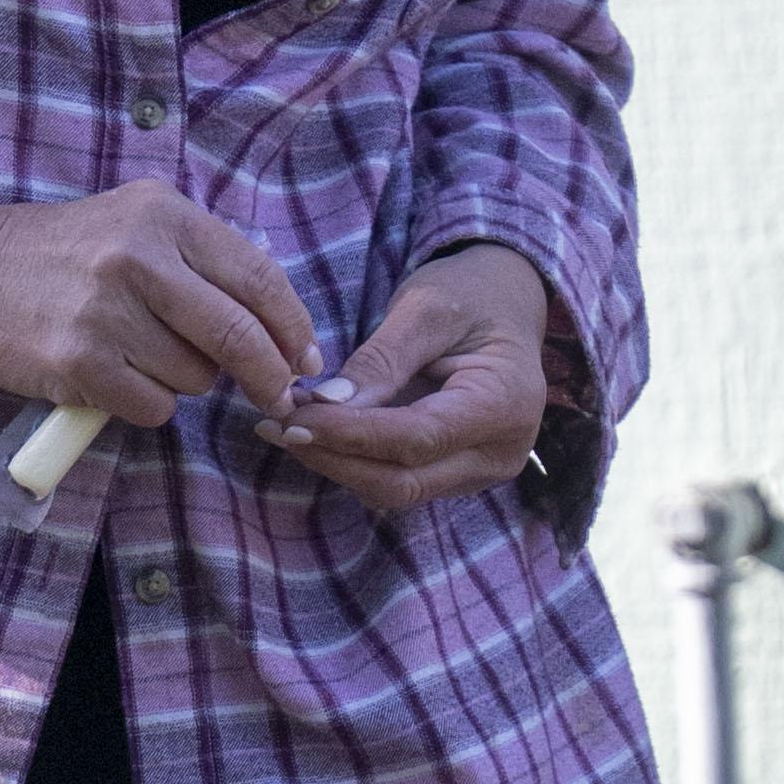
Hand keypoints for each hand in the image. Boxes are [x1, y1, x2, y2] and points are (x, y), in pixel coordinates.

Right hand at [0, 169, 315, 430]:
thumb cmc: (69, 254)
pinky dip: (146, 404)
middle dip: (268, 376)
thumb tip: (285, 332)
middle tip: (276, 395)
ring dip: (186, 382)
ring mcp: (105, 310)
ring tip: (144, 355)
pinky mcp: (78, 360)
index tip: (305, 359)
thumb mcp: (140, 225)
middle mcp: (138, 256)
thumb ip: (207, 262)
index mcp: (165, 215)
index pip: (259, 278)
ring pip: (195, 378)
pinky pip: (153, 407)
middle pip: (239, 336)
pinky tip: (117, 378)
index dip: (294, 328)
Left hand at [271, 245, 553, 513]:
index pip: (417, 438)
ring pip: (396, 489)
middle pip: (404, 480)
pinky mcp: (458, 474)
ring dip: (337, 462)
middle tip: (276, 426)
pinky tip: (318, 430)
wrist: (508, 304)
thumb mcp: (425, 308)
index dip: (350, 435)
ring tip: (287, 424)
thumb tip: (326, 408)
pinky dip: (354, 460)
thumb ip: (380, 361)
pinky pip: (399, 480)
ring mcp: (482, 471)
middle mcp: (501, 452)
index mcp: (505, 404)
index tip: (291, 417)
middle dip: (334, 458)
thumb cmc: (471, 294)